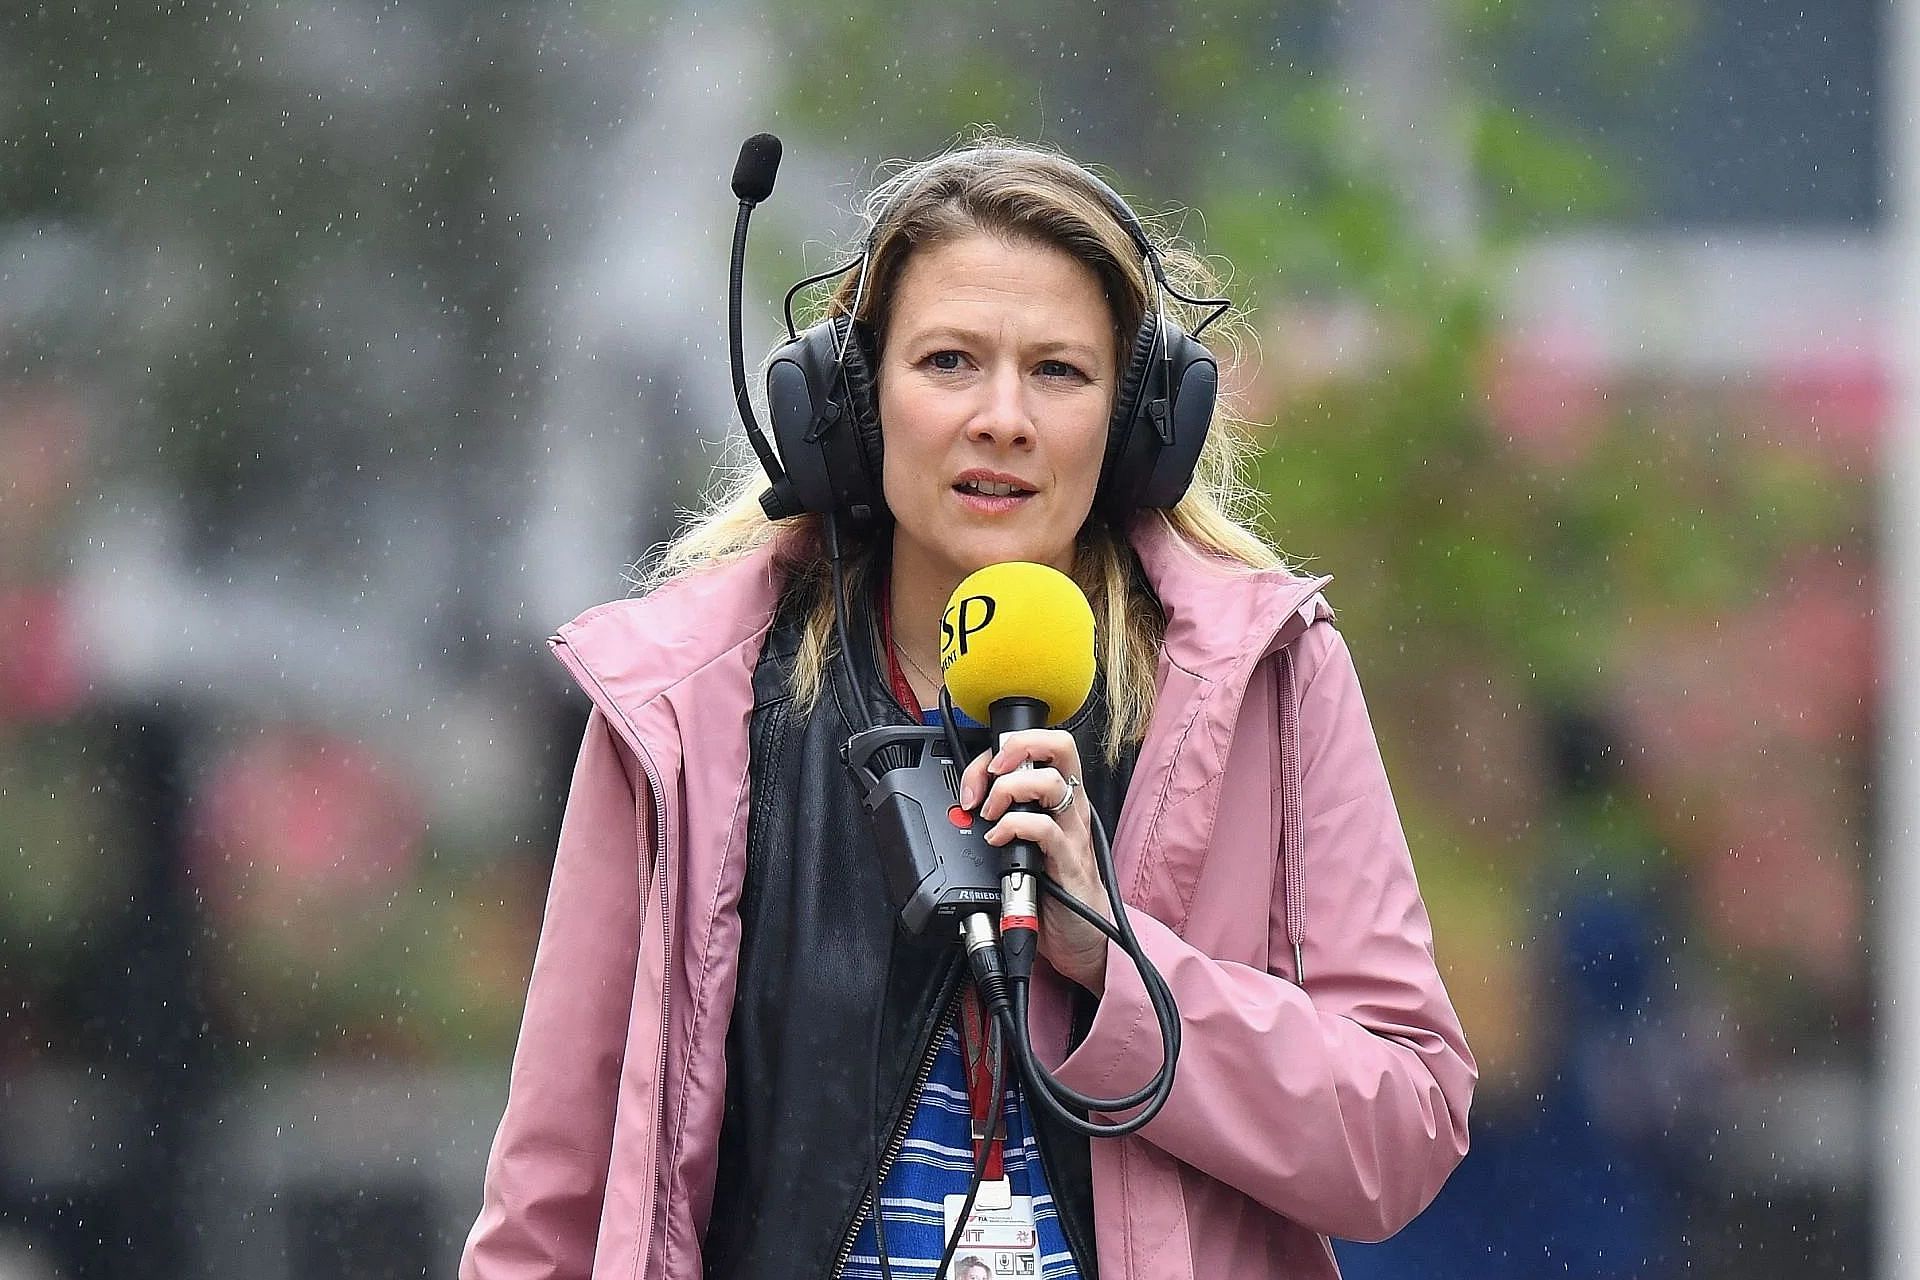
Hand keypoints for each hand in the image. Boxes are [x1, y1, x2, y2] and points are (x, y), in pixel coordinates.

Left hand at [957, 728, 1111, 992]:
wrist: (1083, 935)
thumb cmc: (1053, 887)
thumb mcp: (1026, 842)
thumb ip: (1005, 817)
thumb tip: (965, 803)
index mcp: (1060, 796)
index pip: (1038, 745)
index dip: (1000, 750)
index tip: (975, 777)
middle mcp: (1070, 806)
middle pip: (1060, 746)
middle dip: (1019, 745)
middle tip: (993, 771)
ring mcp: (1072, 831)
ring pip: (1049, 782)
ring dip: (1009, 790)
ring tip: (992, 815)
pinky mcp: (1069, 861)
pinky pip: (1044, 829)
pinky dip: (1014, 828)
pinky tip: (999, 841)